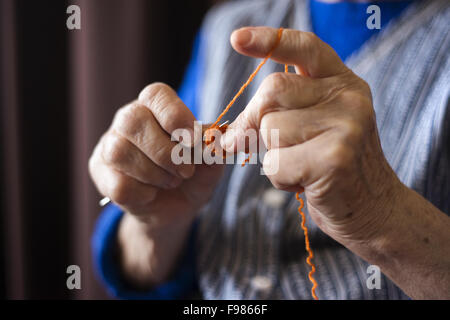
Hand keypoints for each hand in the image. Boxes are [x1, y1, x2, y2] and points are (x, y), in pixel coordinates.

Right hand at [89, 83, 223, 228]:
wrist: (176, 208)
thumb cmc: (192, 175)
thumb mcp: (210, 162)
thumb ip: (213, 149)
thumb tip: (217, 141)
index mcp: (155, 107)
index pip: (156, 94)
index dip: (175, 115)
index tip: (193, 139)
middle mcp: (128, 120)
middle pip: (133, 120)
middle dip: (166, 152)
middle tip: (186, 171)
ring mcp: (109, 146)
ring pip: (120, 152)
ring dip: (155, 174)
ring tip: (171, 182)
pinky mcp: (101, 173)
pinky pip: (118, 183)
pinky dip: (143, 193)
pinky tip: (152, 193)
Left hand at [222, 27, 403, 242]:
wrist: (374, 209)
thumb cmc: (333, 166)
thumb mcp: (312, 127)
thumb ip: (279, 113)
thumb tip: (227, 136)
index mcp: (342, 82)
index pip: (303, 47)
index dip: (268, 40)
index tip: (237, 40)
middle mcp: (348, 96)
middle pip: (273, 90)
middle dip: (253, 121)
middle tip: (255, 144)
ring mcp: (346, 125)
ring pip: (270, 128)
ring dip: (273, 156)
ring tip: (301, 166)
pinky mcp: (335, 158)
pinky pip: (275, 163)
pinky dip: (279, 179)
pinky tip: (305, 184)